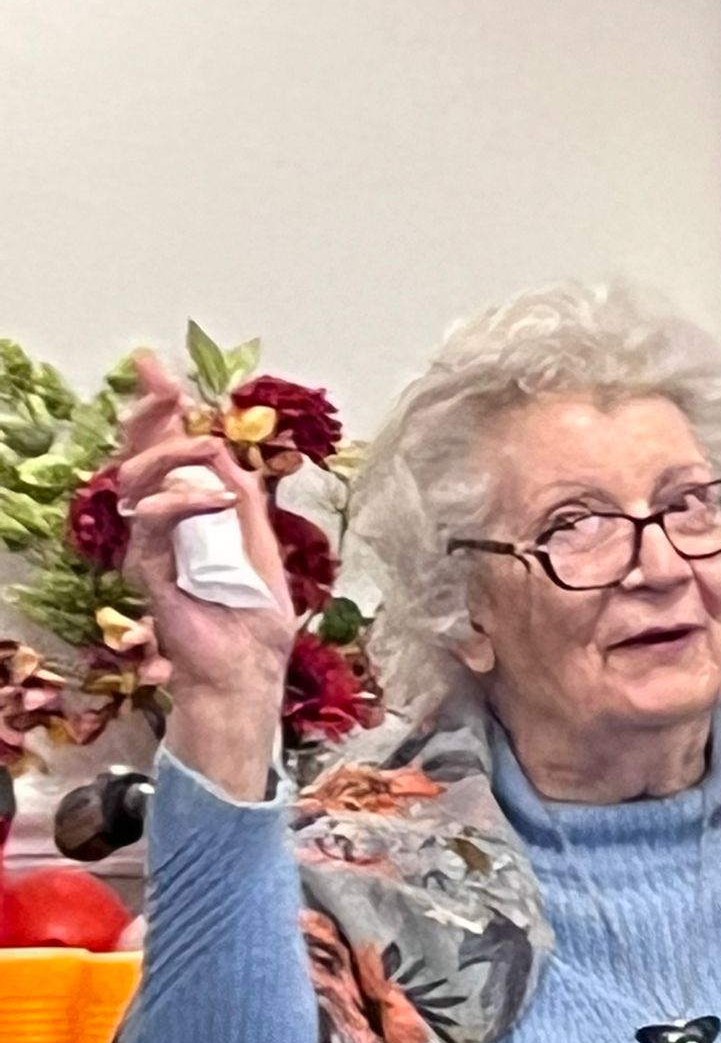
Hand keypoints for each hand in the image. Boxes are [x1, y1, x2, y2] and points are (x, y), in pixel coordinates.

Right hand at [119, 354, 296, 795]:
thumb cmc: (253, 619)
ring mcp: (151, 549)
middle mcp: (161, 528)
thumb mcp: (260, 543)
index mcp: (187, 516)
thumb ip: (242, 499)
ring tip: (206, 448)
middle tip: (163, 384)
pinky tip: (217, 498)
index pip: (162, 452)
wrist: (248, 672)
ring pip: (138, 481)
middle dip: (149, 412)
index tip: (155, 369)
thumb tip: (223, 452)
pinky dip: (187, 503)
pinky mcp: (149, 572)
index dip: (158, 410)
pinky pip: (155, 524)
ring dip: (173, 454)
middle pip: (138, 455)